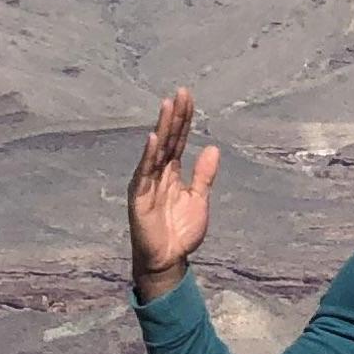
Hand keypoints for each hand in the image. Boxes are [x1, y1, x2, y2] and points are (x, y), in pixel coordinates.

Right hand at [128, 87, 217, 298]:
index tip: (189, 98)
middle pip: (168, 139)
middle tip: (181, 93)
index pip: (179, 140)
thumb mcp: (199, 200)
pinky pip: (144, 173)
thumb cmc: (180, 232)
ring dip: (162, 128)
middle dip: (175, 116)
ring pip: (156, 150)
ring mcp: (147, 183)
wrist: (167, 260)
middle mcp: (158, 173)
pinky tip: (154, 138)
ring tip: (168, 105)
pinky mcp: (139, 197)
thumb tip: (214, 148)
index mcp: (172, 173)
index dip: (184, 120)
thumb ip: (204, 175)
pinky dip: (149, 156)